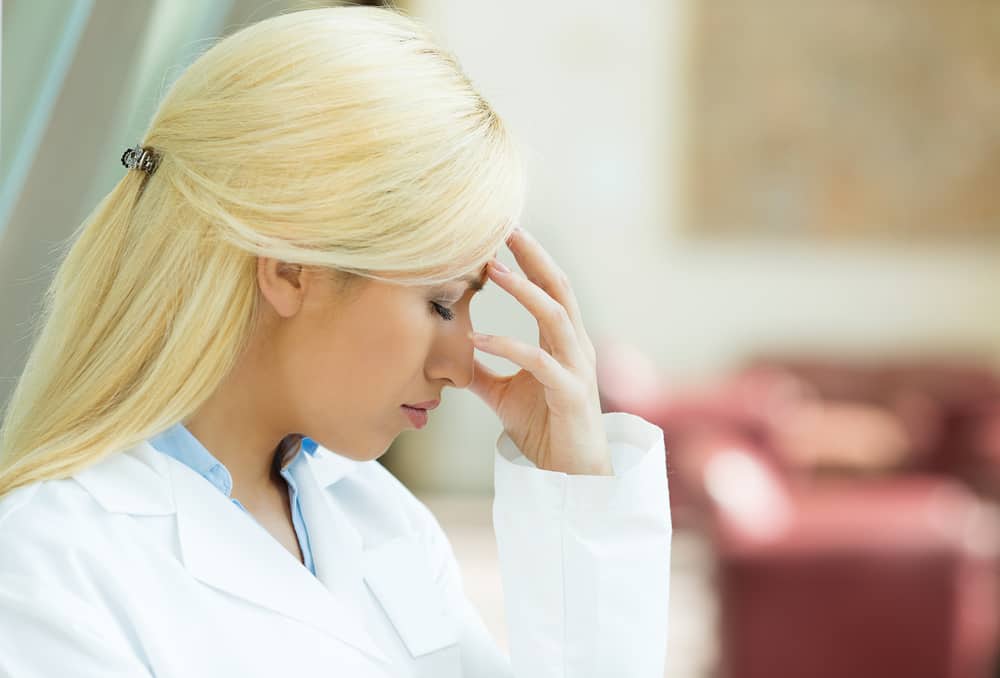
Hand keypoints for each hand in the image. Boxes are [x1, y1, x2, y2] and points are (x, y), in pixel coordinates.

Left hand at [465, 227, 611, 475]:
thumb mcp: (504, 394)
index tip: (504, 232)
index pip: (550, 288)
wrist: (571, 476)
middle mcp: (576, 347)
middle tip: (505, 227)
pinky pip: (539, 362)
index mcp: (564, 341)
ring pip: (555, 316)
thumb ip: (484, 370)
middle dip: (533, 256)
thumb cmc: (544, 430)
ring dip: (524, 290)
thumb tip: (454, 353)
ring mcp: (576, 369)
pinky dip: (507, 347)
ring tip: (493, 270)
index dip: (530, 259)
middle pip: (560, 288)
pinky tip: (477, 339)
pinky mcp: (569, 395)